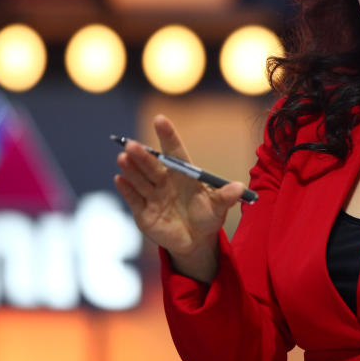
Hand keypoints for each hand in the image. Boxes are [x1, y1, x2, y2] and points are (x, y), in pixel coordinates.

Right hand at [113, 114, 246, 281]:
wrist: (196, 241)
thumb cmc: (208, 217)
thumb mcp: (219, 208)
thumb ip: (226, 197)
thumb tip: (240, 188)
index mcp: (184, 175)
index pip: (175, 152)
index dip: (168, 136)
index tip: (160, 119)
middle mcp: (166, 181)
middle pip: (153, 166)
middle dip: (143, 155)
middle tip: (132, 144)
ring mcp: (154, 195)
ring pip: (141, 179)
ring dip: (131, 168)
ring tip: (123, 156)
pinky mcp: (144, 212)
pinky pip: (134, 198)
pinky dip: (126, 189)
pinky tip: (120, 178)